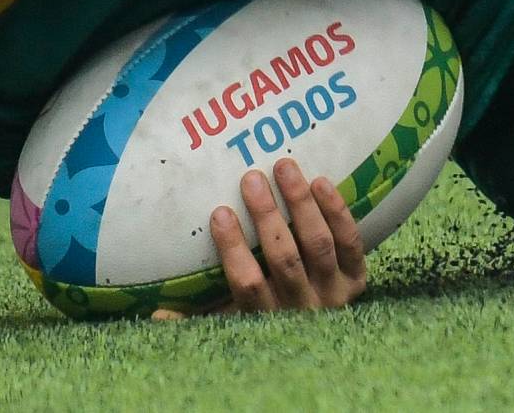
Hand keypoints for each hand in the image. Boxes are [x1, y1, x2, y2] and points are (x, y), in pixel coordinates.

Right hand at [154, 158, 365, 318]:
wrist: (328, 345)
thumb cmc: (266, 320)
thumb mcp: (231, 326)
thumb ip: (196, 319)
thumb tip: (155, 315)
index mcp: (266, 318)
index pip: (247, 283)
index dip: (233, 248)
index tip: (219, 212)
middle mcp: (302, 307)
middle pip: (285, 258)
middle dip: (267, 215)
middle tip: (251, 177)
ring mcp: (335, 293)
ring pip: (318, 244)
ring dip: (301, 204)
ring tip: (284, 168)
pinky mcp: (358, 278)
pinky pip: (350, 242)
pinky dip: (337, 212)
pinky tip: (321, 183)